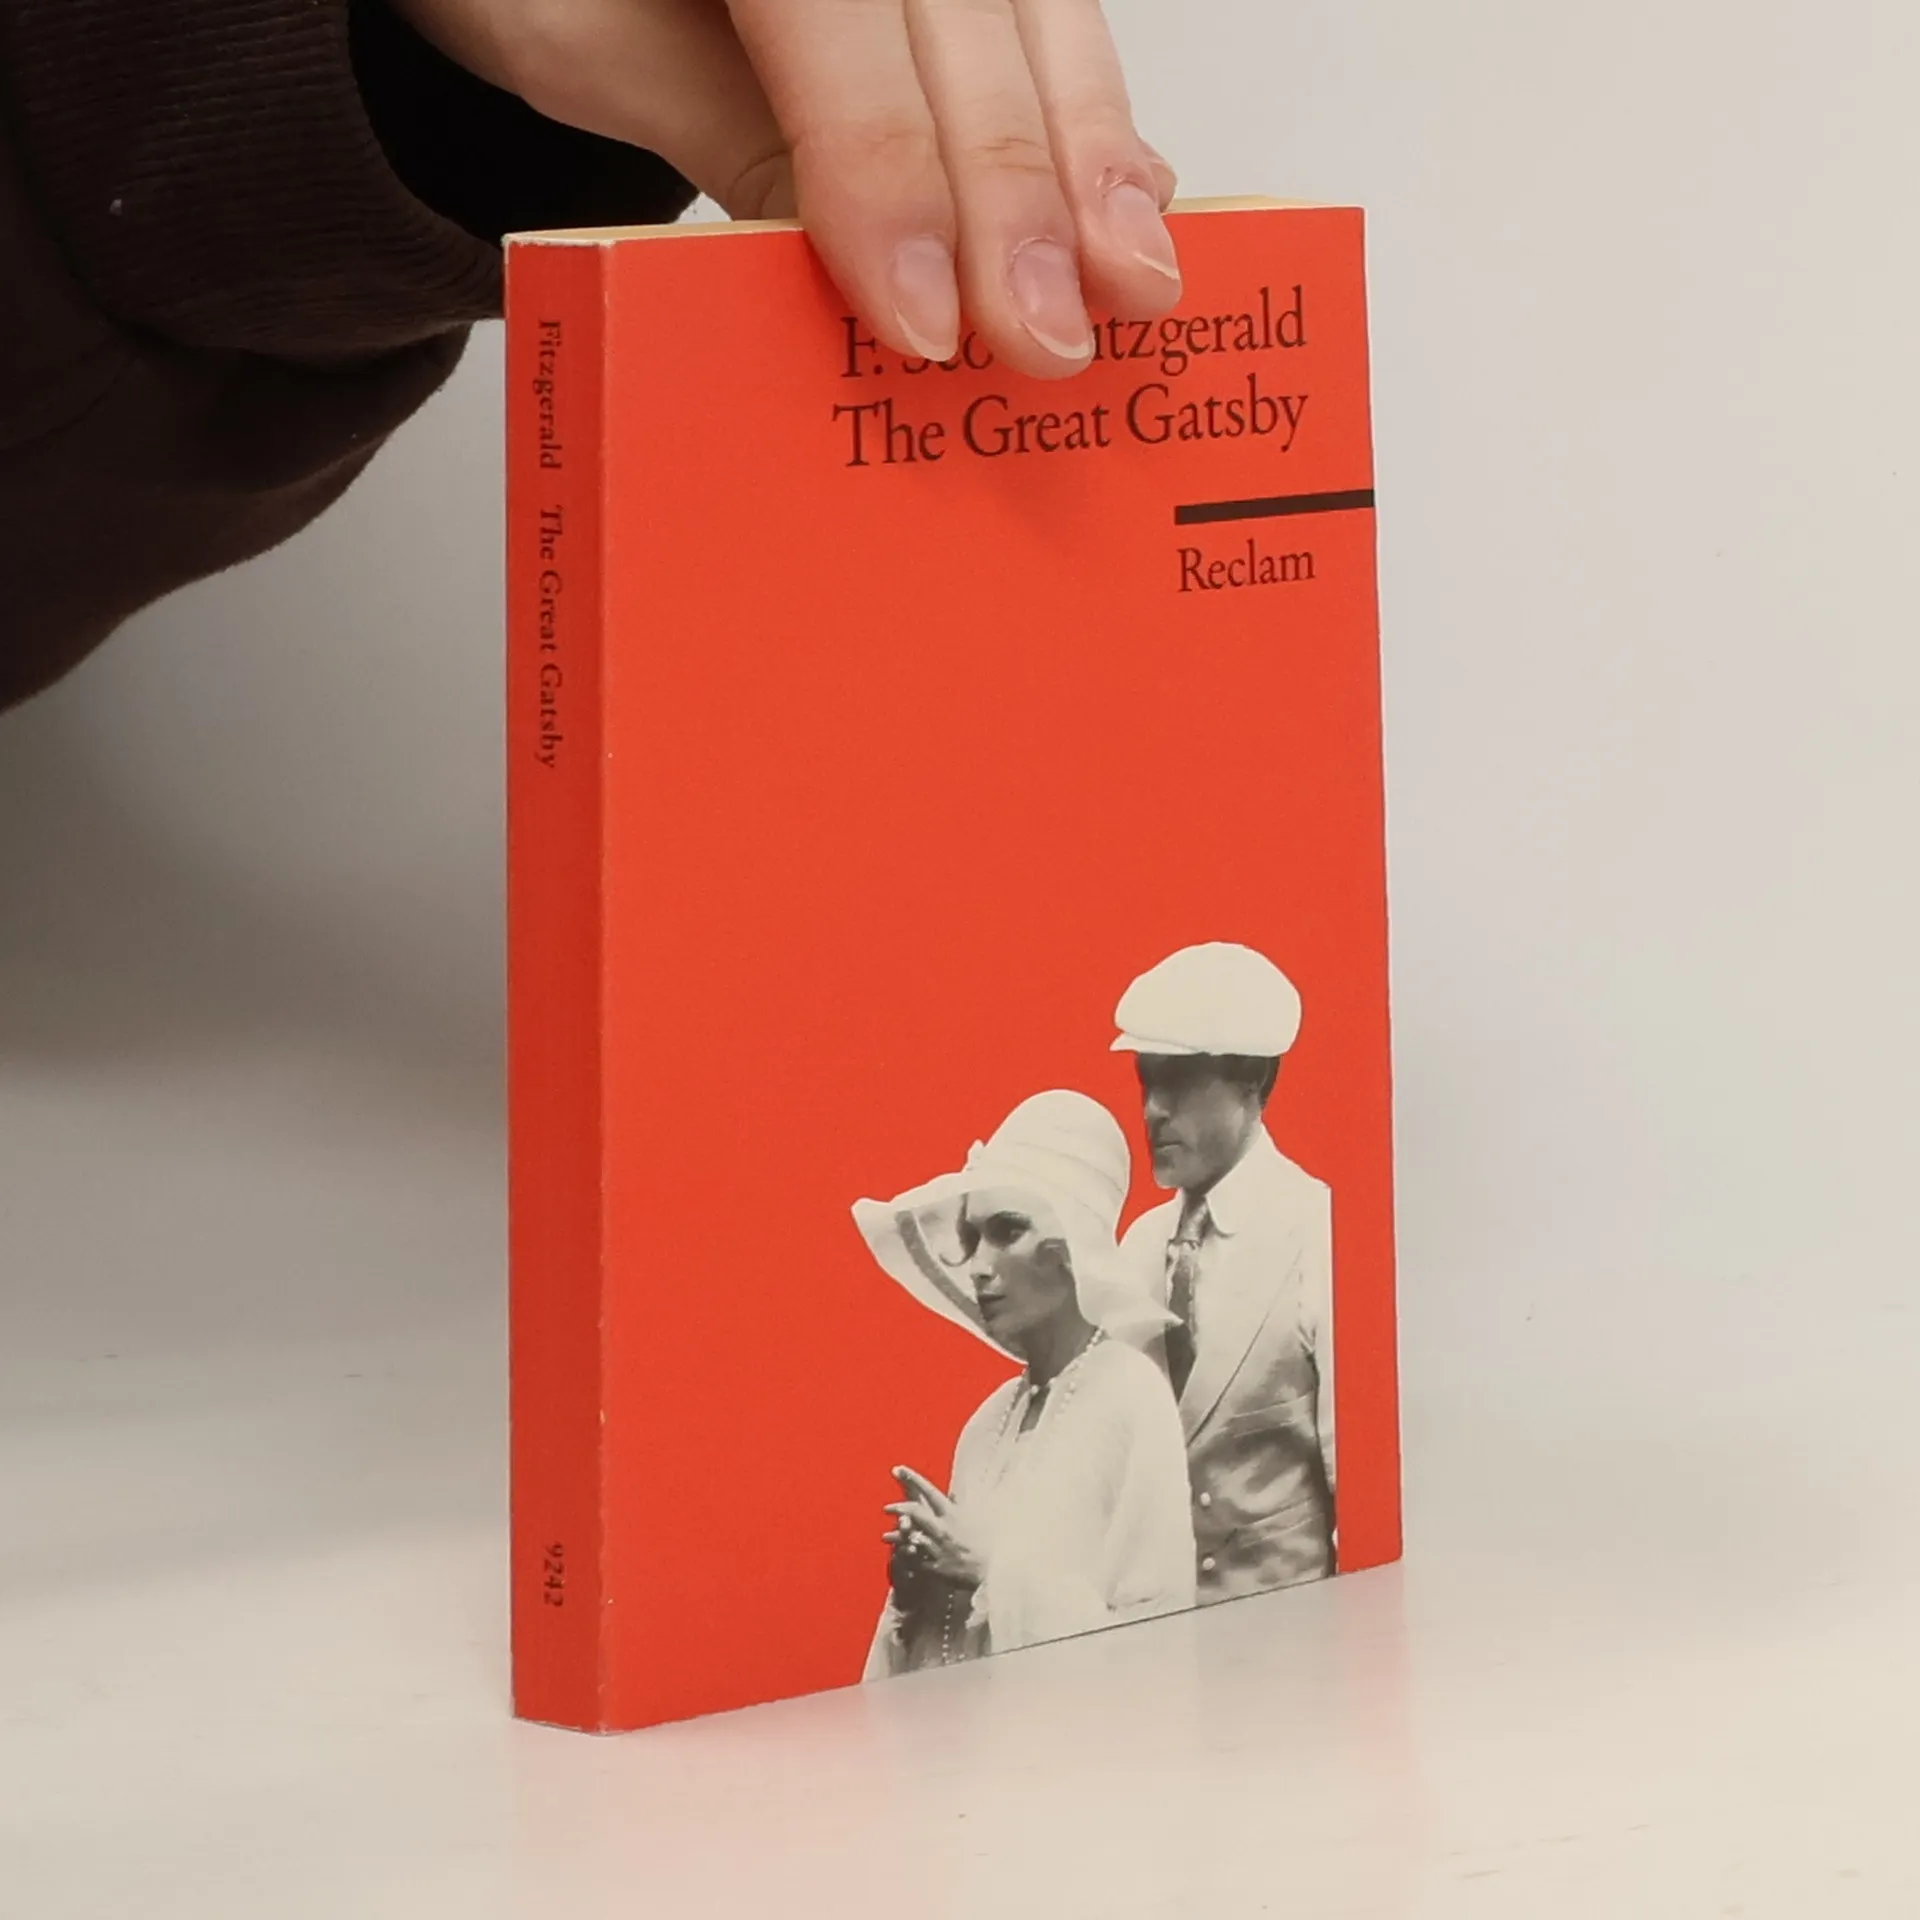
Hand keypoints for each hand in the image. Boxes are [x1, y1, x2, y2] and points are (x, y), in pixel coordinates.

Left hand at [388, 0, 1181, 378]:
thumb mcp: (590, 46)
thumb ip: (732, 132)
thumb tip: (869, 284)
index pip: (842, 15)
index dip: (892, 171)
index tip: (926, 323)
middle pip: (969, 19)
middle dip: (1017, 193)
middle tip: (1047, 339)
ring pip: (1039, 14)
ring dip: (1089, 159)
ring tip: (1133, 280)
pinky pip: (1046, 20)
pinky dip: (1090, 116)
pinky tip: (1134, 200)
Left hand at [883, 1464, 985, 1591]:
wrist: (991, 1572)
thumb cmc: (983, 1544)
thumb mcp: (973, 1520)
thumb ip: (959, 1507)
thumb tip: (951, 1495)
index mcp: (952, 1515)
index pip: (929, 1491)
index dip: (912, 1478)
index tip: (897, 1469)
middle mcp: (942, 1529)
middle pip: (914, 1512)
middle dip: (898, 1507)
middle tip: (887, 1508)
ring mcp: (936, 1547)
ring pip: (910, 1536)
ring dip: (897, 1535)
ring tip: (886, 1535)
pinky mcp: (933, 1566)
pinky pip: (913, 1558)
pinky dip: (904, 1555)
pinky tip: (897, 1554)